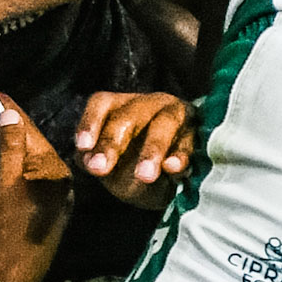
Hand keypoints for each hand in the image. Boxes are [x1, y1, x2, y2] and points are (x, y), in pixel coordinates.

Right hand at [0, 101, 71, 281]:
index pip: (30, 130)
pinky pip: (14, 188)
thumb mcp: (4, 188)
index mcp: (57, 176)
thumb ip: (12, 148)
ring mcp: (44, 208)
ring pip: (19, 169)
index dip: (7, 110)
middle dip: (1, 130)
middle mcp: (57, 191)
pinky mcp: (29, 223)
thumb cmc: (0, 237)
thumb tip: (11, 112)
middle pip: (25, 149)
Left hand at [73, 91, 194, 209]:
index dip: (89, 123)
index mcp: (120, 107)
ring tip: (144, 175)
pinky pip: (190, 143)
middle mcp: (147, 105)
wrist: (176, 177)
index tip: (82, 147)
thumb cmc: (135, 166)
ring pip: (163, 124)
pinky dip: (181, 156)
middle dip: (112, 143)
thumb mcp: (112, 166)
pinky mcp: (199, 134)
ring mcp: (176, 116)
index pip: (101, 104)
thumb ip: (97, 161)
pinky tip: (173, 170)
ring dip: (152, 150)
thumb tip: (88, 160)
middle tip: (100, 169)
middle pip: (128, 116)